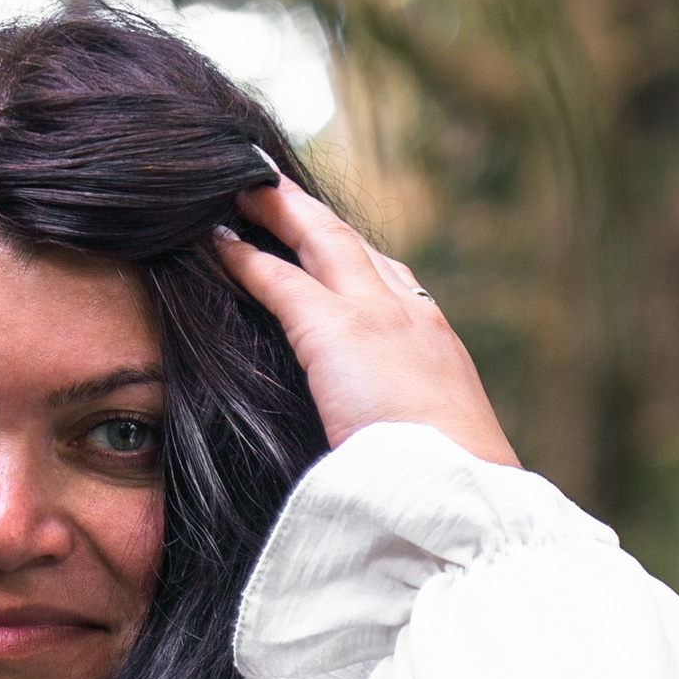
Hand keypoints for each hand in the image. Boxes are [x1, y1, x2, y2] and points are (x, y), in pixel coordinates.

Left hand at [216, 178, 516, 469]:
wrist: (460, 488)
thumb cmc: (446, 484)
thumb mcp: (431, 443)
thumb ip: (401, 423)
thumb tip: (376, 440)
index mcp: (435, 342)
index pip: (393, 280)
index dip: (356, 256)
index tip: (330, 241)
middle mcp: (411, 313)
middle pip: (354, 246)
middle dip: (313, 216)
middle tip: (276, 191)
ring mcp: (376, 315)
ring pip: (319, 244)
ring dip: (279, 214)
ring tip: (244, 196)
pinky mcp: (337, 331)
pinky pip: (280, 282)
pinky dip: (247, 260)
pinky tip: (219, 245)